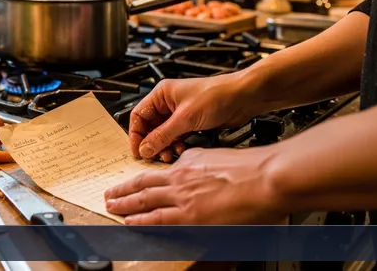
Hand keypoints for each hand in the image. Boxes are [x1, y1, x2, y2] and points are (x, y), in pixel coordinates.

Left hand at [104, 147, 286, 224]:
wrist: (267, 177)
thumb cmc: (253, 168)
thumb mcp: (217, 155)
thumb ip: (200, 162)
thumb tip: (191, 166)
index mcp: (189, 162)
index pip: (158, 173)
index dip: (141, 179)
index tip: (133, 182)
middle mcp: (181, 177)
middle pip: (143, 184)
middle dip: (123, 190)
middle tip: (109, 194)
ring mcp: (183, 197)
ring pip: (144, 200)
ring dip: (124, 204)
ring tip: (111, 207)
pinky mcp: (190, 216)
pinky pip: (157, 219)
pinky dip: (140, 220)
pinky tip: (129, 222)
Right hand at [128, 73, 256, 161]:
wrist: (242, 98)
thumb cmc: (217, 95)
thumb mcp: (185, 118)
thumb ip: (163, 135)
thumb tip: (145, 148)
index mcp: (161, 94)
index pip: (138, 115)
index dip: (136, 134)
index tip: (138, 150)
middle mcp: (168, 103)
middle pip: (150, 127)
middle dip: (151, 142)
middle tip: (153, 156)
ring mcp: (179, 113)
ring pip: (163, 134)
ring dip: (164, 146)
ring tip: (168, 154)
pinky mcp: (191, 122)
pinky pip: (176, 136)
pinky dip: (176, 145)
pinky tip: (180, 150)